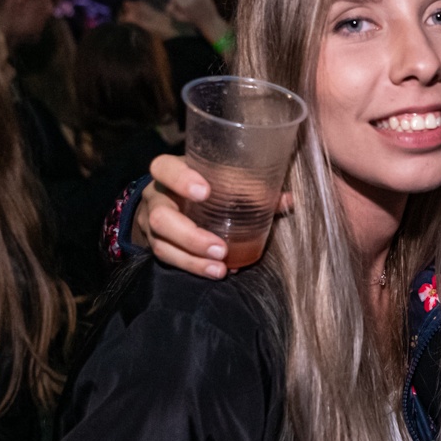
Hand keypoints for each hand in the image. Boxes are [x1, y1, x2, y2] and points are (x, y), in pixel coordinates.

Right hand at [134, 154, 292, 278]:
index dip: (181, 180)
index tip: (205, 192)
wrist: (173, 197)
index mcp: (170, 171)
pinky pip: (169, 259)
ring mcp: (152, 223)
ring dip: (193, 259)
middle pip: (160, 217)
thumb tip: (288, 200)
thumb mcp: (220, 176)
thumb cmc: (204, 181)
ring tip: (220, 268)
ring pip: (163, 245)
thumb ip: (251, 186)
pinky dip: (193, 267)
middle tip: (220, 248)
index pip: (164, 168)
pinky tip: (215, 271)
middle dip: (191, 236)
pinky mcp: (158, 243)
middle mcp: (157, 197)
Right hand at [166, 0, 230, 46]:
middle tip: (182, 7)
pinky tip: (196, 2)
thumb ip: (172, 11)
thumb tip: (167, 6)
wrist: (210, 21)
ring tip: (190, 6)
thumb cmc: (194, 21)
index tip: (175, 7)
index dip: (173, 2)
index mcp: (185, 5)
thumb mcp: (181, 18)